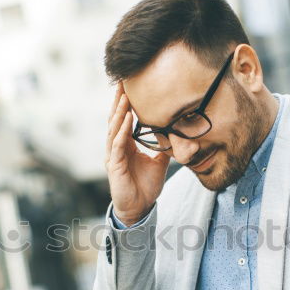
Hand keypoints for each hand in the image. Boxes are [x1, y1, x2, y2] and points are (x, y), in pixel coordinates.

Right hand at [105, 83, 169, 225]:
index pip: (123, 119)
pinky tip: (127, 118)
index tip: (129, 84)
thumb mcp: (159, 162)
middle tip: (123, 81)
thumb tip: (177, 134)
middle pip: (115, 119)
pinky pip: (117, 145)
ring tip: (125, 95)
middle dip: (119, 100)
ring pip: (114, 128)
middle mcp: (116, 147)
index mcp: (125, 145)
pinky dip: (122, 130)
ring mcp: (113, 156)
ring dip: (120, 111)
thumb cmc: (146, 186)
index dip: (125, 103)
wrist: (140, 208)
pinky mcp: (114, 166)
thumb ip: (163, 147)